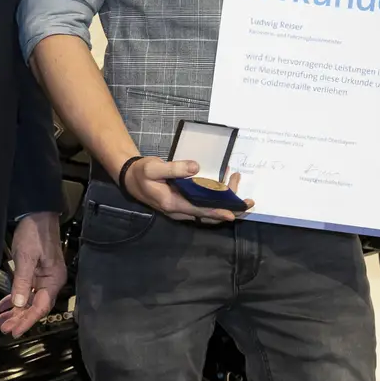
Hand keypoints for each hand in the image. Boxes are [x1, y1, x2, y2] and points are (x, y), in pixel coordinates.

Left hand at [0, 211, 67, 336]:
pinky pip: (27, 291)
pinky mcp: (37, 272)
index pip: (41, 307)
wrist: (37, 214)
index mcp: (53, 280)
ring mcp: (44, 277)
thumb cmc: (34, 233)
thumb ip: (22, 282)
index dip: (27, 321)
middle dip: (19, 318)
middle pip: (36, 307)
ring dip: (16, 311)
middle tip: (3, 328)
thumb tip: (19, 305)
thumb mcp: (26, 257)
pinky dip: (15, 298)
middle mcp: (51, 282)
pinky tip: (4, 305)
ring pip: (30, 300)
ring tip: (1, 320)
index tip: (14, 331)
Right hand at [122, 157, 252, 223]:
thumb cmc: (141, 173)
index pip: (199, 210)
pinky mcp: (184, 202)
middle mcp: (180, 210)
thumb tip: (196, 167)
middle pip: (209, 213)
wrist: (131, 179)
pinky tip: (224, 181)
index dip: (217, 211)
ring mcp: (183, 207)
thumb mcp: (153, 168)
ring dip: (224, 198)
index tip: (233, 213)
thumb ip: (174, 169)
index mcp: (173, 204)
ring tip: (236, 178)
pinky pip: (204, 203)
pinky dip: (216, 194)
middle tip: (248, 201)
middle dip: (229, 207)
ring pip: (208, 209)